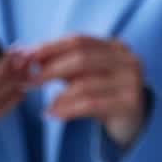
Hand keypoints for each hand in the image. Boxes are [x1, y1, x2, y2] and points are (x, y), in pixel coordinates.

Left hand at [23, 35, 147, 146]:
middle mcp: (127, 59)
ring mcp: (132, 80)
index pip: (79, 40)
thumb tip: (30, 56)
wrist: (133, 121)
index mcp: (116, 46)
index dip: (51, 46)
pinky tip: (55, 115)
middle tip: (31, 80)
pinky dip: (69, 109)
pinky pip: (92, 104)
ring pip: (85, 83)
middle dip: (52, 68)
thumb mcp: (84, 75)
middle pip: (82, 58)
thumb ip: (62, 64)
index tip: (28, 56)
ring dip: (59, 95)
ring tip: (46, 106)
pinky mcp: (130, 103)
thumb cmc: (104, 94)